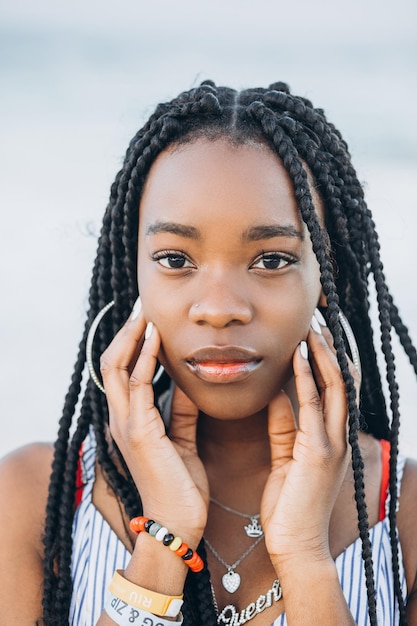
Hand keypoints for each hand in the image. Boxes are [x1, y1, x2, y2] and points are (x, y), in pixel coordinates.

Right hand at [100, 303, 208, 546]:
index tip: (147, 319)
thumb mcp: (181, 439)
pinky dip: (144, 357)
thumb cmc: (180, 485)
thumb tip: (186, 380)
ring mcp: (126, 423)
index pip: (122, 371)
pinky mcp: (139, 430)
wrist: (178, 523)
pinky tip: (155, 337)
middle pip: (112, 362)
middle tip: (142, 306)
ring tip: (145, 311)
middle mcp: (121, 418)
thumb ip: (180, 410)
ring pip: (117, 367)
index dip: (131, 343)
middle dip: (126, 332)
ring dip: (132, 336)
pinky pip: (137, 384)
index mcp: (131, 420)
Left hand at [260, 318, 354, 569]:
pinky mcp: (318, 452)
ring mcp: (333, 443)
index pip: (336, 387)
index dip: (328, 356)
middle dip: (331, 346)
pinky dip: (306, 377)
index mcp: (332, 437)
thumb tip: (278, 395)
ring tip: (313, 325)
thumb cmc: (290, 505)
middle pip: (342, 379)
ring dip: (323, 353)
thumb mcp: (287, 456)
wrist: (296, 546)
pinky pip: (314, 406)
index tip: (315, 330)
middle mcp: (339, 436)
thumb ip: (286, 425)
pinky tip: (298, 355)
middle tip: (319, 317)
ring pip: (335, 386)